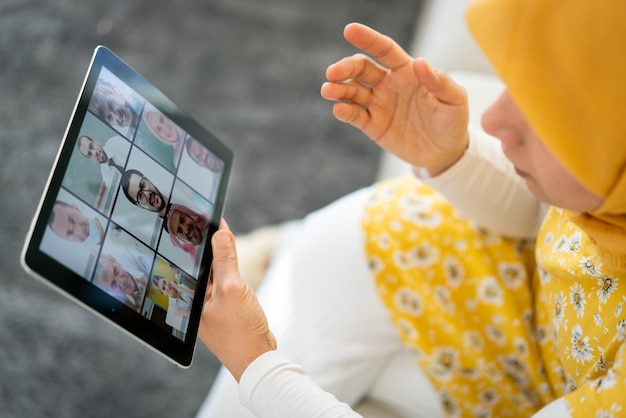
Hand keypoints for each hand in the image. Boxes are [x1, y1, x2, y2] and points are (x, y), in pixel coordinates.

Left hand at [198, 221, 276, 381]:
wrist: (258, 358)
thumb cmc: (240, 331)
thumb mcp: (233, 288)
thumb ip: (226, 260)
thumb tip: (221, 232)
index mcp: (189, 298)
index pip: (189, 262)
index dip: (195, 239)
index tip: (201, 218)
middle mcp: (195, 301)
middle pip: (199, 266)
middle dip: (206, 245)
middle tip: (210, 218)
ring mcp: (210, 304)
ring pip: (213, 272)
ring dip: (219, 255)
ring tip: (221, 230)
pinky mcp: (224, 307)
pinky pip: (223, 281)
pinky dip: (228, 267)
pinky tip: (231, 254)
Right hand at [321, 23, 469, 174]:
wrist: (445, 153)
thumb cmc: (452, 121)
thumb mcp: (454, 100)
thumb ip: (439, 82)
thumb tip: (420, 62)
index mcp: (407, 71)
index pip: (384, 50)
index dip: (368, 39)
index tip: (350, 30)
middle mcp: (388, 84)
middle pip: (361, 69)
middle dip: (345, 68)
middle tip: (332, 73)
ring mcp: (378, 105)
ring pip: (352, 91)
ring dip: (338, 89)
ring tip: (328, 90)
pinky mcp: (373, 125)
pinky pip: (354, 115)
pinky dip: (344, 111)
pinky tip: (339, 109)